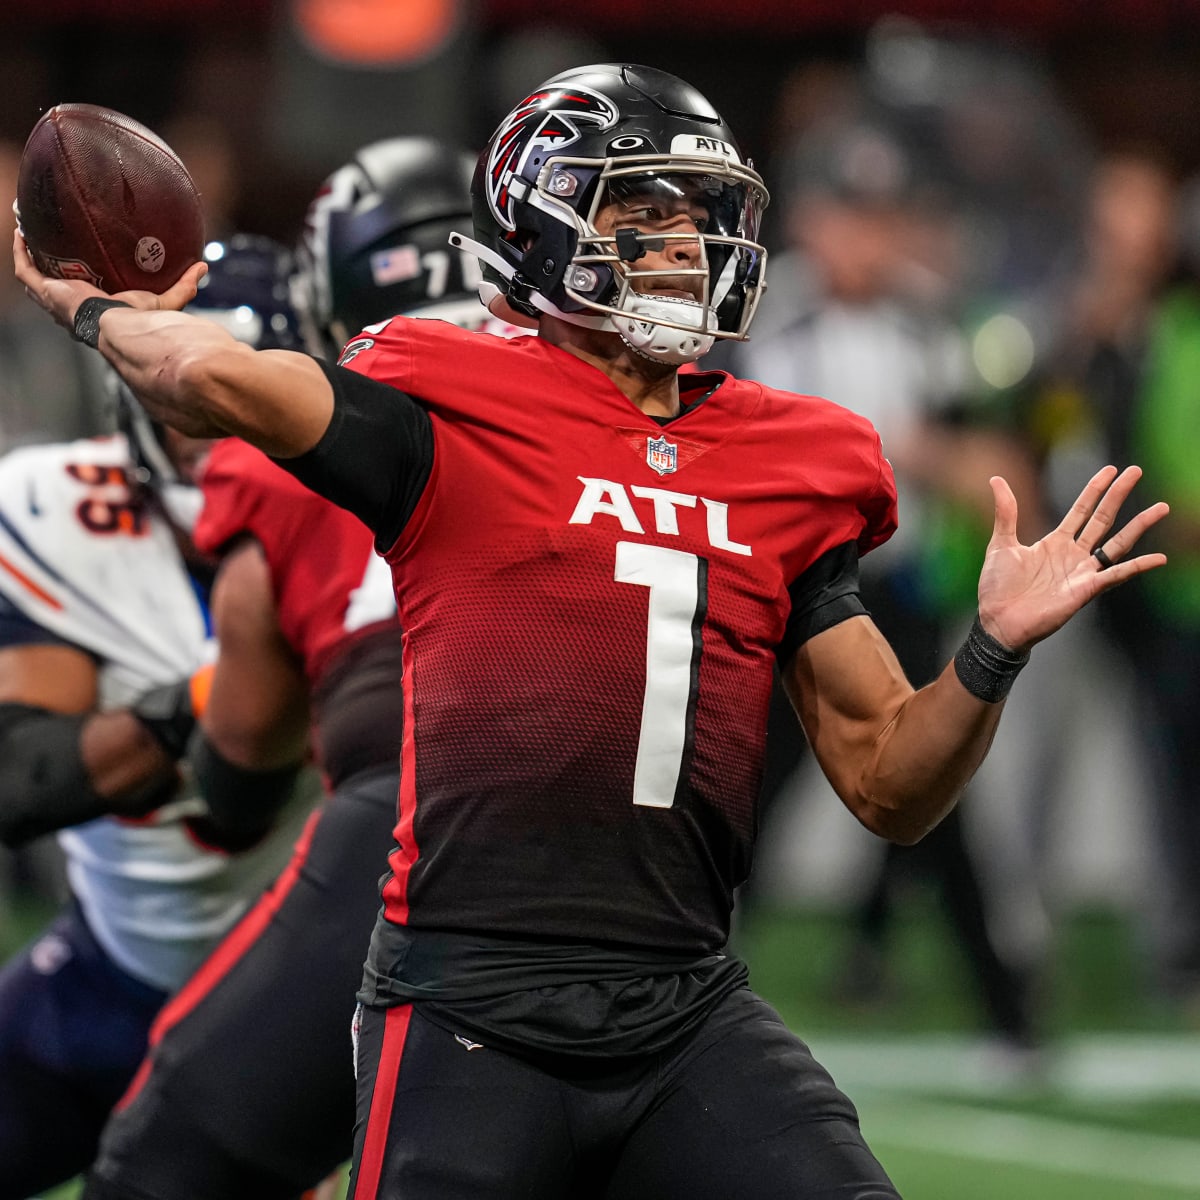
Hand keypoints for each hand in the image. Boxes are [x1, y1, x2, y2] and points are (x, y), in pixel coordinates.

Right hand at [13, 228, 206, 335]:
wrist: (123, 328)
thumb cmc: (142, 322)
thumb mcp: (163, 299)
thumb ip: (183, 286)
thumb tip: (202, 266)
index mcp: (94, 313)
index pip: (81, 302)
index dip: (76, 286)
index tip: (79, 268)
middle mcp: (71, 309)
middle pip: (53, 289)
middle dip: (48, 269)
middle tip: (48, 245)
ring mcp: (55, 301)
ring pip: (35, 278)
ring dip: (30, 255)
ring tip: (30, 232)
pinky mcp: (46, 292)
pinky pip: (25, 270)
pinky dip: (21, 251)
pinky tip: (22, 232)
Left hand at [977, 464, 1168, 650]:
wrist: (996, 621)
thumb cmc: (997, 588)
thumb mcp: (1001, 544)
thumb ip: (1005, 513)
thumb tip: (996, 480)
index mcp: (1054, 542)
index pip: (1081, 510)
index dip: (1095, 489)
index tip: (1111, 469)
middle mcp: (1073, 555)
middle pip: (1102, 519)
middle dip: (1118, 495)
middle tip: (1136, 470)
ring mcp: (1082, 572)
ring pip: (1117, 544)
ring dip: (1139, 526)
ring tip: (1161, 508)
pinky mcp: (1085, 590)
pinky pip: (1116, 575)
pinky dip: (1138, 567)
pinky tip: (1158, 558)